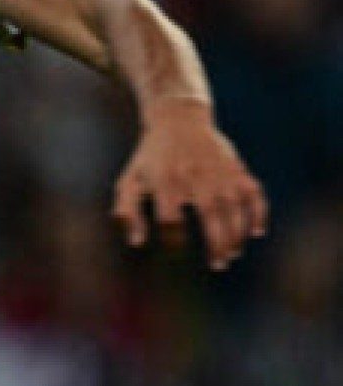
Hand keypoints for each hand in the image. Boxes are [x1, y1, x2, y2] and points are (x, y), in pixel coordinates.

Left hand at [112, 99, 268, 270]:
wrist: (178, 120)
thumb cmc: (149, 159)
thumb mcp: (129, 181)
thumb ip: (127, 211)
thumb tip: (137, 242)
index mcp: (165, 182)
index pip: (170, 218)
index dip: (173, 238)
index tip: (176, 249)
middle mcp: (196, 178)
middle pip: (211, 218)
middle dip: (217, 245)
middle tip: (218, 265)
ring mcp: (220, 174)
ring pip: (235, 210)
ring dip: (237, 235)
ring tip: (231, 254)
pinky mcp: (236, 169)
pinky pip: (254, 194)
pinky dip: (258, 213)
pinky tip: (256, 232)